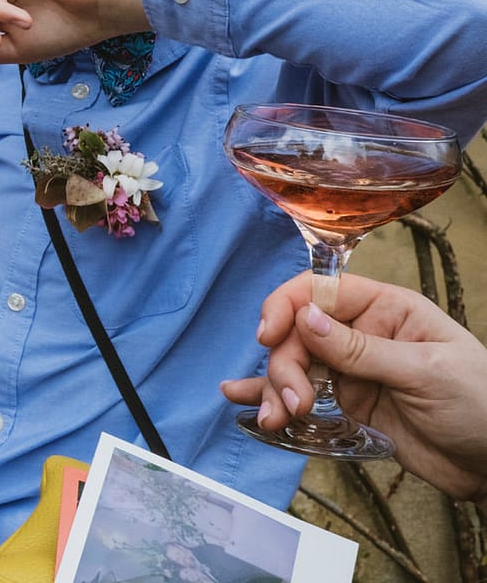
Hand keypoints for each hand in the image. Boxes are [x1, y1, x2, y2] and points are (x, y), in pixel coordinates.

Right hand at [220, 272, 486, 502]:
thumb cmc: (482, 405)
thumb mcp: (425, 371)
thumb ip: (361, 349)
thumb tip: (304, 319)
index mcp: (387, 309)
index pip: (322, 290)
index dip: (287, 306)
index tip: (269, 335)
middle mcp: (364, 333)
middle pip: (299, 334)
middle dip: (285, 366)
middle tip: (294, 402)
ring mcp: (353, 369)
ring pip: (294, 366)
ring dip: (275, 389)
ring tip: (274, 418)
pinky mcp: (348, 404)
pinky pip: (303, 395)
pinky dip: (272, 398)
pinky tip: (246, 402)